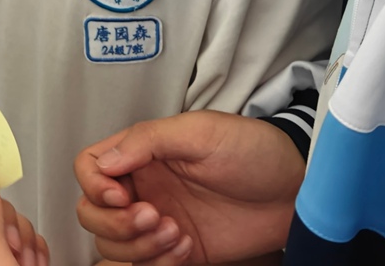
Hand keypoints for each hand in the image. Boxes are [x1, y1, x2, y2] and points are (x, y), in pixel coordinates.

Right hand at [75, 112, 302, 264]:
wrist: (294, 192)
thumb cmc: (254, 151)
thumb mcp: (201, 132)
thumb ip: (149, 139)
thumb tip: (106, 161)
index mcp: (142, 153)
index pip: (89, 167)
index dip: (94, 185)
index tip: (121, 195)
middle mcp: (143, 187)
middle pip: (91, 212)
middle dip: (115, 224)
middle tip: (152, 216)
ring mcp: (158, 220)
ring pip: (113, 245)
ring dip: (137, 246)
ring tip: (174, 232)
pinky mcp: (177, 250)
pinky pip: (145, 265)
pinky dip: (157, 263)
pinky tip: (186, 246)